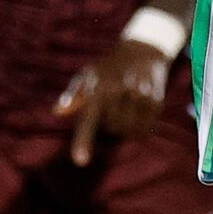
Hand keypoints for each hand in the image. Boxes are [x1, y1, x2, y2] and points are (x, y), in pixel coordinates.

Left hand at [54, 38, 171, 165]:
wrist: (142, 51)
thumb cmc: (108, 68)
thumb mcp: (87, 77)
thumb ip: (73, 96)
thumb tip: (57, 111)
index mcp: (98, 89)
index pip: (89, 121)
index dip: (84, 142)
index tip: (80, 162)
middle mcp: (119, 93)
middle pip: (112, 130)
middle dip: (110, 123)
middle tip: (114, 105)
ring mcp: (139, 97)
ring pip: (129, 132)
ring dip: (126, 126)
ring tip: (126, 106)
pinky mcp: (155, 101)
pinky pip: (145, 129)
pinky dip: (140, 125)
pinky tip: (139, 108)